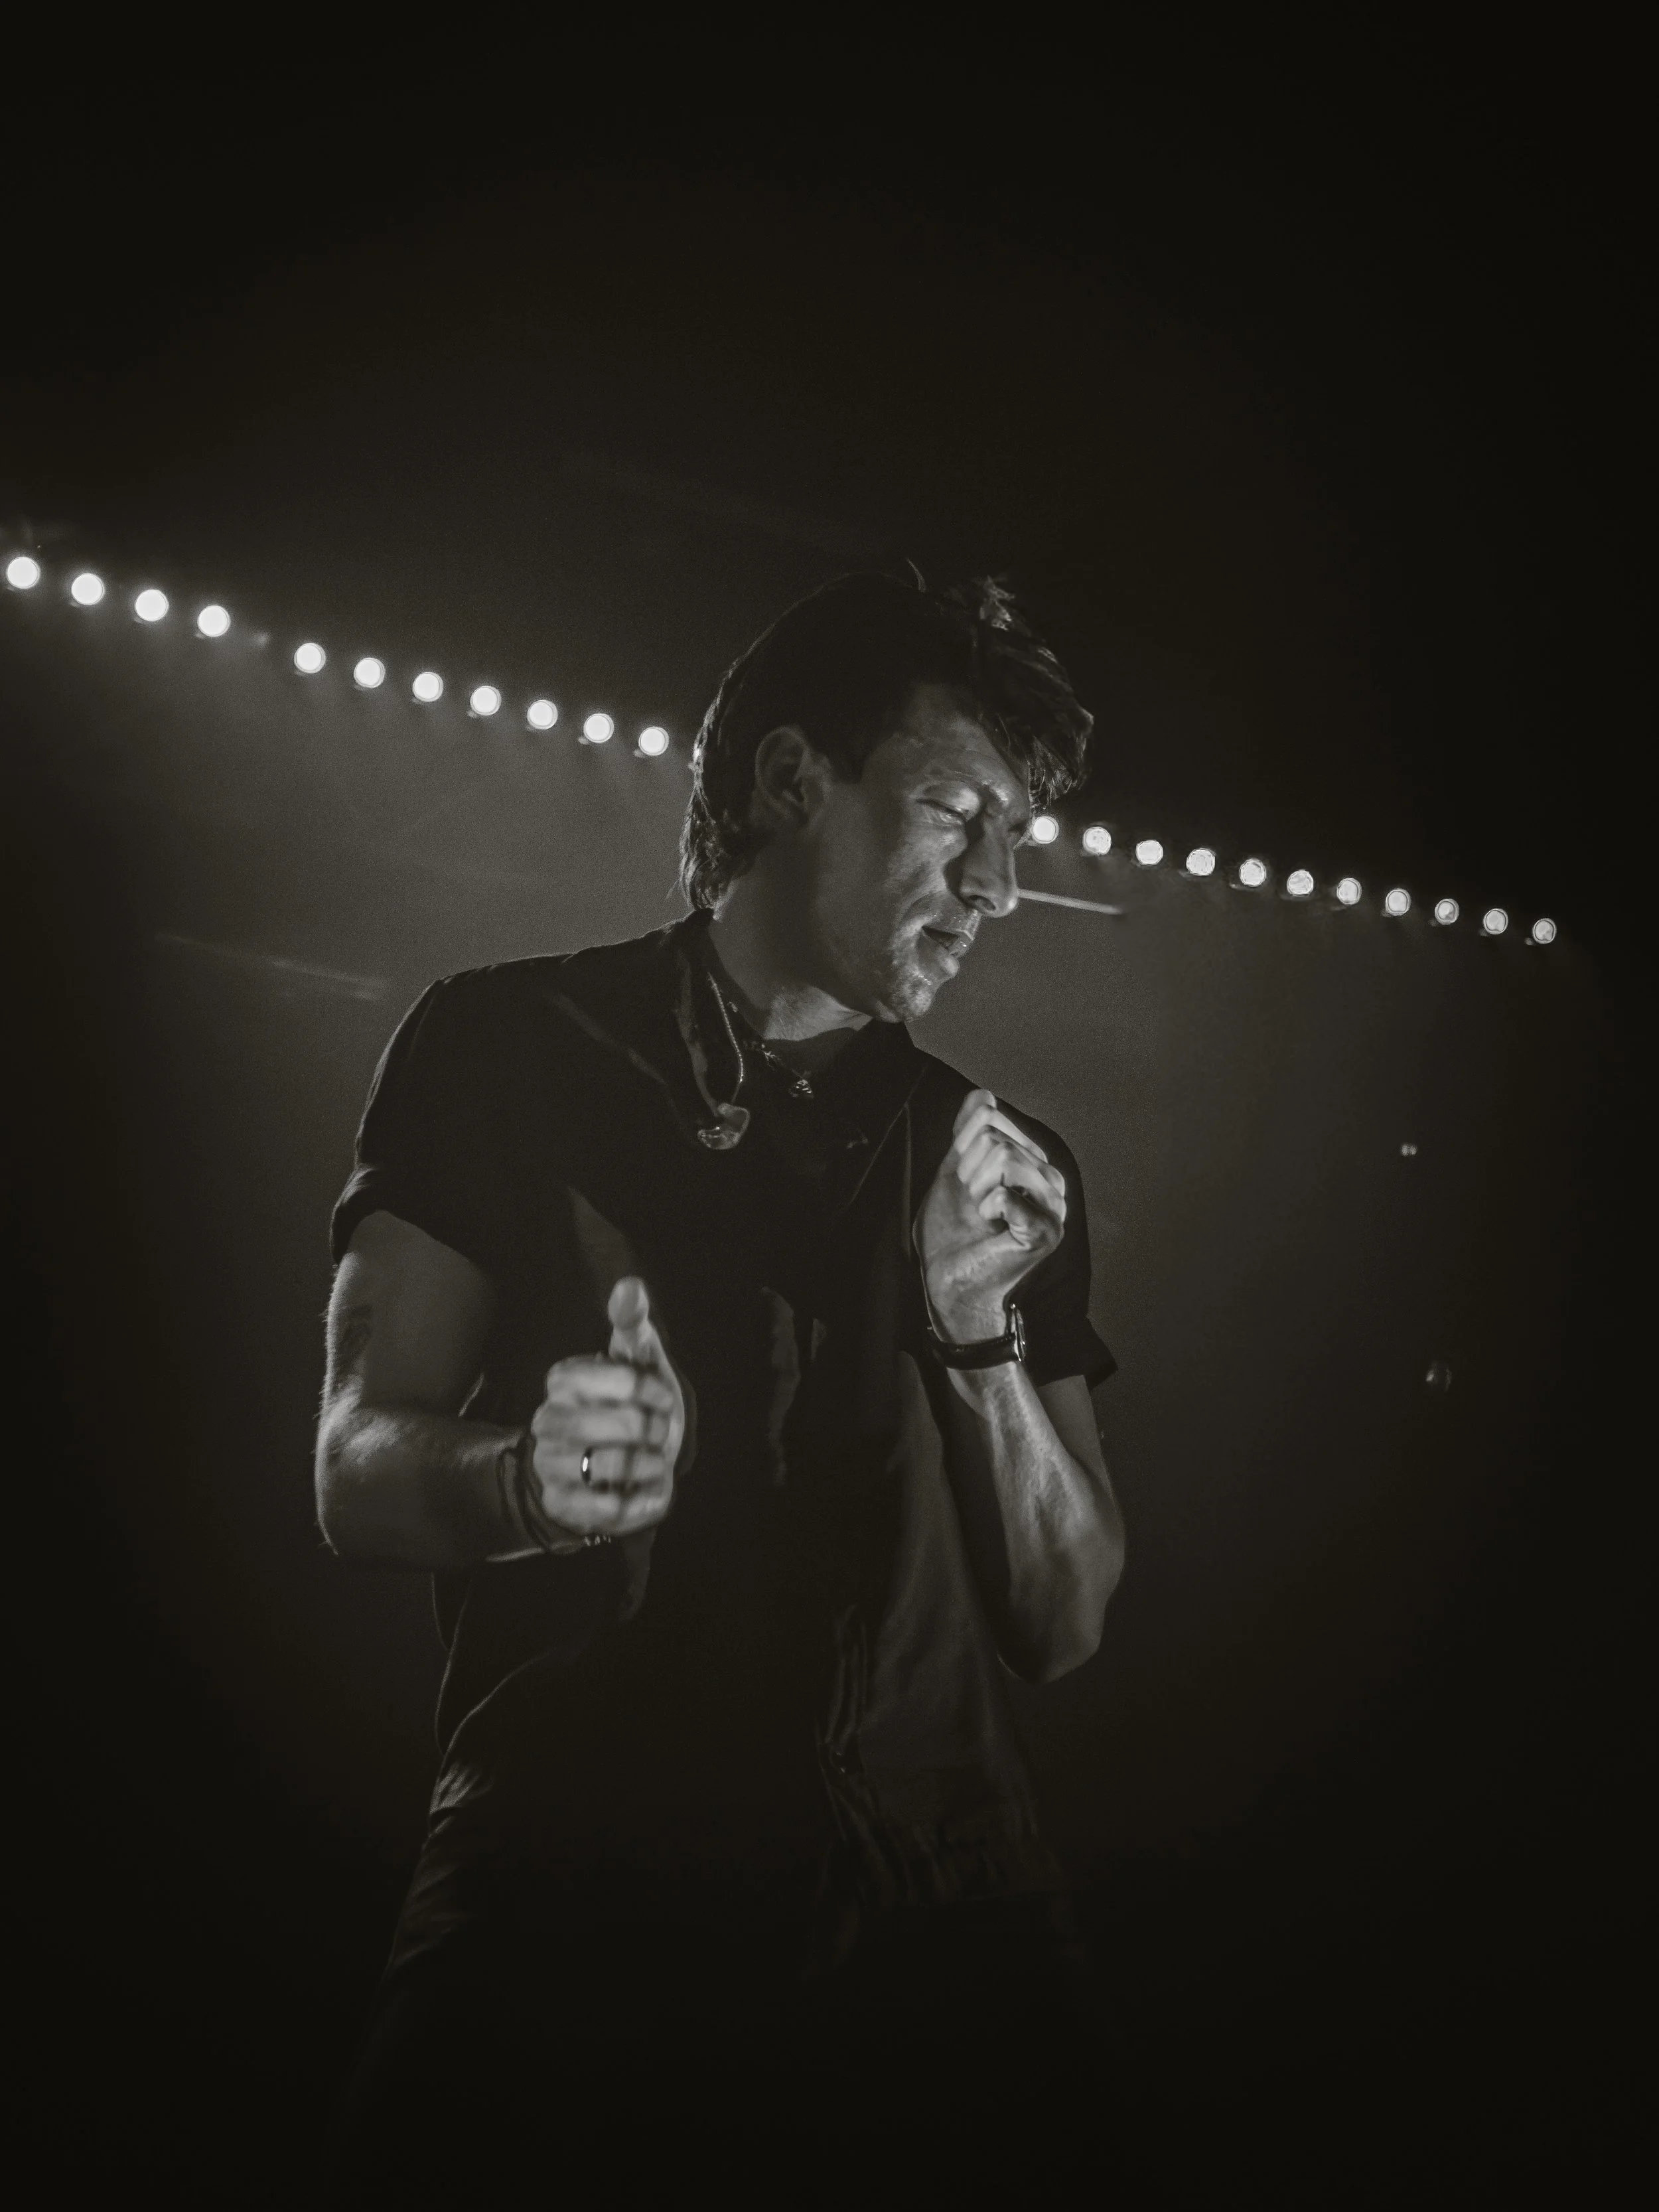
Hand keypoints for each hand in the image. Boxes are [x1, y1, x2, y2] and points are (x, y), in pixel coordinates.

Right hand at [523, 1278, 687, 1544]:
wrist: (620, 1466)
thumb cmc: (632, 1405)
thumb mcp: (638, 1362)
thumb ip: (632, 1324)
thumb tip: (630, 1285)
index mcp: (564, 1380)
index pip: (621, 1378)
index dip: (652, 1391)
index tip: (661, 1398)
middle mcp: (547, 1421)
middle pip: (620, 1426)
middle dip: (653, 1431)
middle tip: (659, 1433)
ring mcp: (551, 1465)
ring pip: (612, 1467)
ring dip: (649, 1466)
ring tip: (652, 1461)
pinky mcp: (564, 1507)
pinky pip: (611, 1509)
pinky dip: (644, 1500)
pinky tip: (649, 1489)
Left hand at [916, 1089, 1066, 1341]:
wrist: (949, 1280)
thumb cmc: (952, 1231)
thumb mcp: (954, 1170)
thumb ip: (967, 1132)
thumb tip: (984, 1094)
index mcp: (1032, 1162)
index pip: (991, 1117)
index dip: (962, 1145)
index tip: (964, 1180)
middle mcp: (1051, 1180)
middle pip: (995, 1136)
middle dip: (968, 1169)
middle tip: (971, 1202)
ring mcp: (1053, 1205)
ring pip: (1003, 1156)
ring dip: (976, 1188)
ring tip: (981, 1212)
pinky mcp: (1046, 1231)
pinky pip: (1006, 1194)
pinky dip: (986, 1208)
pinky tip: (991, 1225)